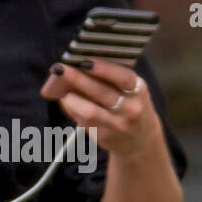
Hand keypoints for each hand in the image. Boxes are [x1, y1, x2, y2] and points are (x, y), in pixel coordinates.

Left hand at [40, 57, 163, 160]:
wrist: (142, 139)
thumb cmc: (128, 105)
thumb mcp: (129, 91)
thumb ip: (108, 79)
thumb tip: (76, 67)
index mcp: (139, 90)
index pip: (123, 76)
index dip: (103, 68)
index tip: (84, 61)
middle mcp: (131, 109)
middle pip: (101, 92)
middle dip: (77, 79)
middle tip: (59, 68)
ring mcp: (118, 125)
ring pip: (90, 110)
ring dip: (71, 98)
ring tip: (60, 88)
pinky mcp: (104, 136)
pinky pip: (83, 120)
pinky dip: (71, 108)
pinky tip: (66, 99)